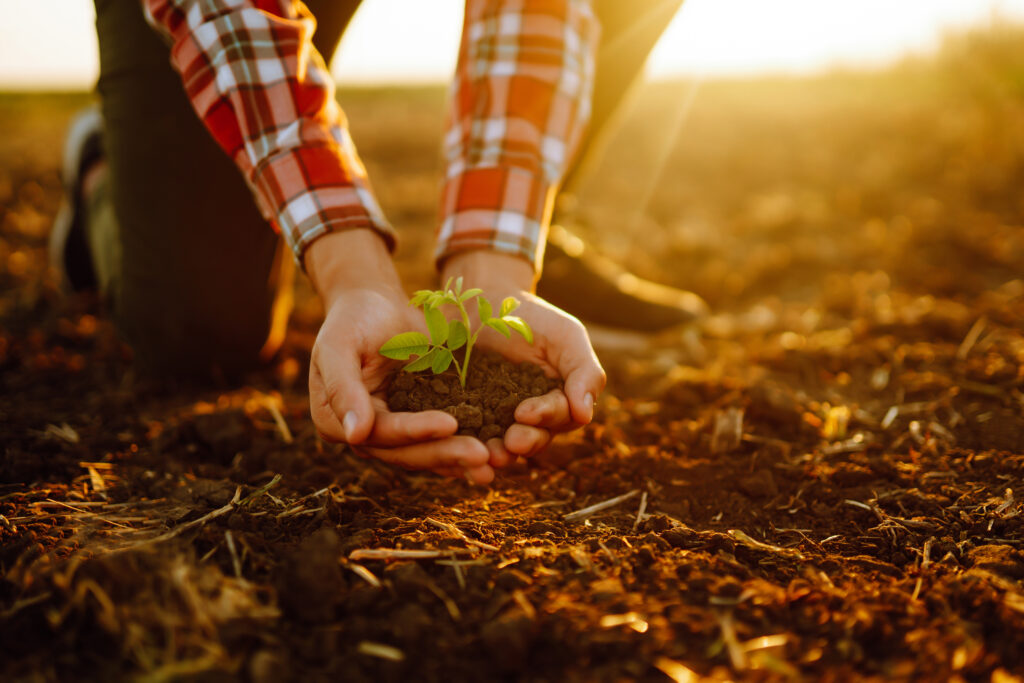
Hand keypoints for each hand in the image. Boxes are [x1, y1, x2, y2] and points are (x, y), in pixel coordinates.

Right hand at [306, 231, 493, 483]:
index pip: (381, 433)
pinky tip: (497, 451)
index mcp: (336, 421)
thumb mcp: (340, 344)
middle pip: (408, 452)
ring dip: (461, 458)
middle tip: (484, 454)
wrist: (375, 304)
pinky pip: (444, 439)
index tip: (451, 423)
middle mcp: (366, 435)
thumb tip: (353, 435)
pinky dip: (468, 444)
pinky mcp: (420, 422)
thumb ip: (342, 386)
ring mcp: (395, 432)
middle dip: (446, 452)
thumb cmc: (353, 318)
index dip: (415, 431)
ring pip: (429, 452)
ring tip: (496, 462)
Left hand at [440, 250, 605, 468]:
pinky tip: (459, 449)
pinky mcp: (468, 419)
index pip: (560, 416)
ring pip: (504, 445)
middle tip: (511, 442)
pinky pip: (470, 436)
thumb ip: (584, 373)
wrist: (484, 301)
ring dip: (499, 454)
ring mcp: (498, 422)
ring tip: (489, 456)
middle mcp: (532, 419)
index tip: (524, 412)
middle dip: (525, 441)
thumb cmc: (532, 317)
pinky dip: (468, 445)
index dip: (545, 416)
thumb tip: (585, 415)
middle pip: (535, 438)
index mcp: (559, 401)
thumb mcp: (566, 337)